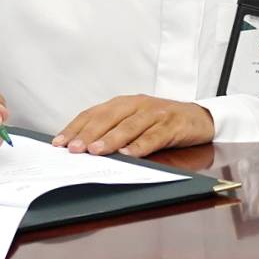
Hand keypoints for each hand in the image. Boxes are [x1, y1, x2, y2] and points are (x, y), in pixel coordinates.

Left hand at [52, 95, 214, 157]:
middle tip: (74, 148)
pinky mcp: (173, 124)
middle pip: (109, 117)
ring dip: (111, 138)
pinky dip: (141, 145)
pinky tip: (129, 154)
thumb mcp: (134, 123)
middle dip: (89, 133)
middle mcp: (137, 105)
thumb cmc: (161, 122)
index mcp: (124, 103)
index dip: (76, 127)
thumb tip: (81, 150)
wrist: (199, 118)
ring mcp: (156, 113)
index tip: (59, 143)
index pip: (94, 113)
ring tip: (96, 151)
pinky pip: (155, 135)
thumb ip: (112, 131)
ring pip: (130, 126)